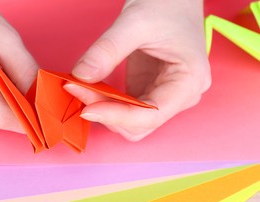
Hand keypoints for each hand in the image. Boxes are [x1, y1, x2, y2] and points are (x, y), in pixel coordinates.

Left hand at [64, 0, 210, 140]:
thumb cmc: (166, 4)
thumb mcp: (135, 22)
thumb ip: (107, 50)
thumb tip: (81, 76)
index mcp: (189, 82)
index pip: (152, 115)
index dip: (118, 116)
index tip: (87, 109)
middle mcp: (180, 96)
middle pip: (139, 124)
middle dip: (107, 113)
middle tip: (78, 89)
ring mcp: (163, 96)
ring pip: (130, 122)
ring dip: (104, 110)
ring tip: (81, 87)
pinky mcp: (147, 91)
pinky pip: (125, 108)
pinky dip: (105, 102)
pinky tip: (90, 87)